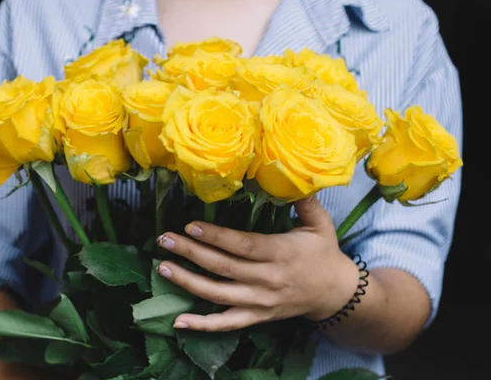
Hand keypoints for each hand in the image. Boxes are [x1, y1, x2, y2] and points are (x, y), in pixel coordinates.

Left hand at [155, 196, 359, 331]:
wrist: (335, 293)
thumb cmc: (324, 253)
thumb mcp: (320, 223)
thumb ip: (303, 200)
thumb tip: (287, 172)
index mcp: (282, 253)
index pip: (243, 245)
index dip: (216, 237)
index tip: (190, 225)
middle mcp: (269, 279)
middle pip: (224, 268)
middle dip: (191, 253)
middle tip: (165, 240)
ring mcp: (261, 302)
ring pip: (219, 295)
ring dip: (188, 283)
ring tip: (163, 267)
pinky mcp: (258, 317)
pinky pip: (227, 324)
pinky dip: (203, 325)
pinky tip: (178, 321)